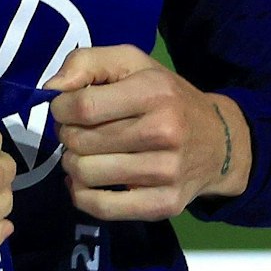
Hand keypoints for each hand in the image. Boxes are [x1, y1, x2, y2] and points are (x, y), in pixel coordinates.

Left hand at [47, 45, 250, 219]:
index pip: (83, 107)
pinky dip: (82, 194)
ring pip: (85, 175)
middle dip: (69, 135)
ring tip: (87, 154)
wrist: (218, 141)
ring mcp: (166, 172)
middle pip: (81, 142)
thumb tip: (51, 89)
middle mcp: (164, 131)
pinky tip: (88, 181)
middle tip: (82, 131)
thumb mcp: (133, 64)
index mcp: (154, 91)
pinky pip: (100, 207)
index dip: (62, 109)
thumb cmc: (166, 97)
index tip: (67, 108)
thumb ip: (87, 62)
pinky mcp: (164, 205)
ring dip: (73, 164)